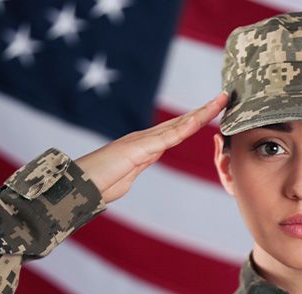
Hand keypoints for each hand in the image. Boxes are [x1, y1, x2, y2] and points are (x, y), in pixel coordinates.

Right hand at [74, 91, 228, 203]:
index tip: (213, 113)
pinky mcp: (138, 148)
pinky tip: (200, 120)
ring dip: (202, 113)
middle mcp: (145, 139)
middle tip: (224, 97)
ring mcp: (142, 141)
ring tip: (220, 101)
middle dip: (204, 111)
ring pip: (179, 125)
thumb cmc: (96, 185)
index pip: (176, 131)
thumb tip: (136, 169)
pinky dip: (186, 127)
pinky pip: (168, 137)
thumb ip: (133, 171)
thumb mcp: (122, 180)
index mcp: (144, 147)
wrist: (77, 186)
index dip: (195, 121)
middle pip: (181, 122)